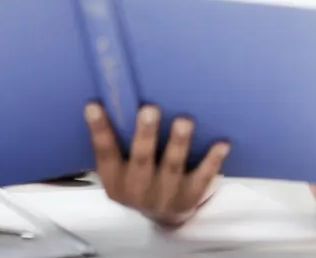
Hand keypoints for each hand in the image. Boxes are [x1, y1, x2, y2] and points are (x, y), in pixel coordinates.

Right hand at [86, 103, 228, 228]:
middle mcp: (138, 189)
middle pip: (141, 159)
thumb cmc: (141, 179)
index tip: (94, 105)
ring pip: (172, 166)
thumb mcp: (123, 169)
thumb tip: (117, 96)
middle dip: (146, 134)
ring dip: (178, 143)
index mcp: (116, 180)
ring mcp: (165, 195)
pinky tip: (222, 143)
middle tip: (149, 109)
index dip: (99, 129)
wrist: (164, 218)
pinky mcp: (190, 197)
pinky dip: (213, 160)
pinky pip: (203, 177)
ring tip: (184, 120)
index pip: (104, 153)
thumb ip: (120, 142)